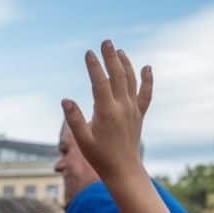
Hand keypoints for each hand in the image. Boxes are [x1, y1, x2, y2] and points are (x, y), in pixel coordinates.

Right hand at [62, 41, 151, 182]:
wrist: (124, 170)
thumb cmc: (99, 157)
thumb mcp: (82, 140)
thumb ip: (74, 119)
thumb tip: (66, 100)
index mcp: (107, 112)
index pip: (100, 82)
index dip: (94, 66)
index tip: (88, 53)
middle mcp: (122, 107)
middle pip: (117, 76)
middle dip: (111, 58)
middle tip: (105, 42)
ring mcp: (133, 110)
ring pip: (131, 80)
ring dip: (125, 64)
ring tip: (118, 51)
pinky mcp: (139, 115)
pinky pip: (145, 93)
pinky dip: (147, 80)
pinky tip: (146, 67)